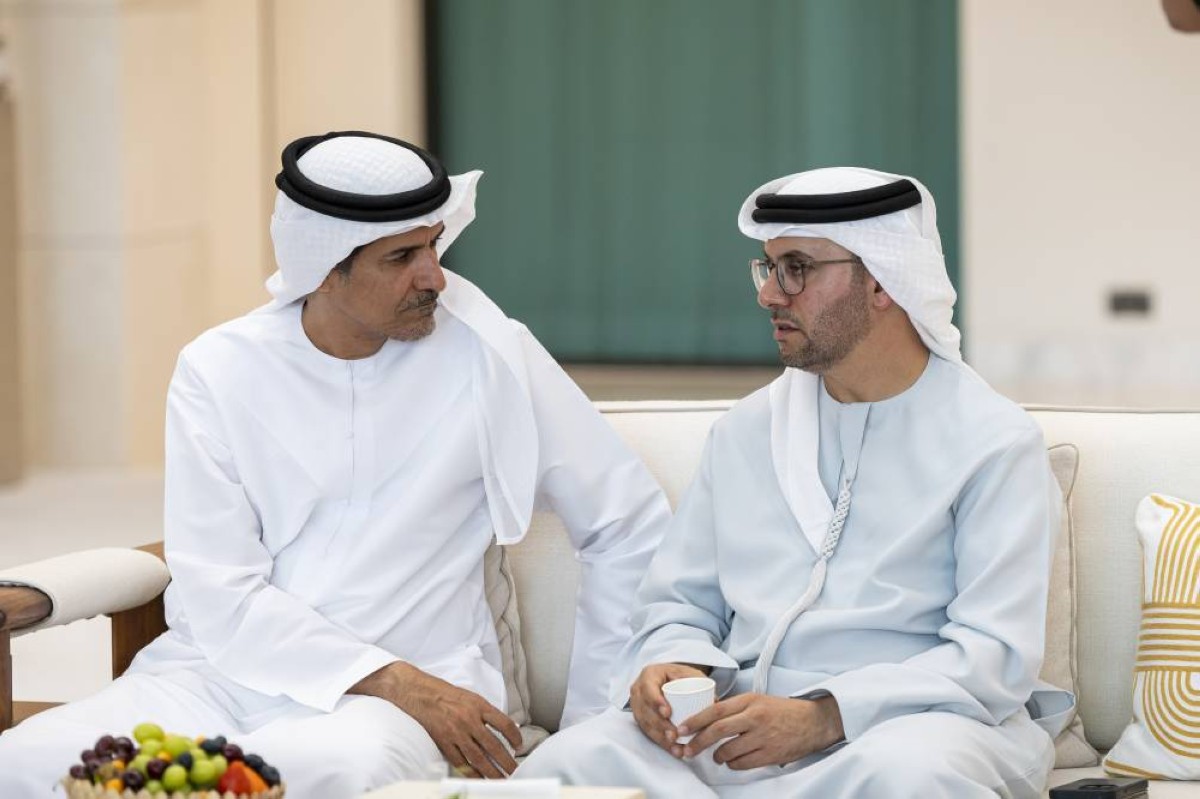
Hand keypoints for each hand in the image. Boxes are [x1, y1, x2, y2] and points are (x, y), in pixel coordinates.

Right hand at [349, 662, 521, 777]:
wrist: (419, 693)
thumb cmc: (445, 693)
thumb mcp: (471, 696)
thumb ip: (485, 712)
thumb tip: (502, 727)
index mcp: (479, 705)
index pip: (504, 723)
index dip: (515, 737)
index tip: (519, 745)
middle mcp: (469, 720)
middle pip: (494, 746)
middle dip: (506, 761)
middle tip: (514, 771)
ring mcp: (456, 733)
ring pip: (478, 758)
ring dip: (492, 771)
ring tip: (501, 779)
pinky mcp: (444, 742)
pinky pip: (460, 762)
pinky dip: (471, 772)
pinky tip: (479, 777)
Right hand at [629, 663, 710, 754]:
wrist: (669, 679)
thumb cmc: (680, 676)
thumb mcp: (689, 673)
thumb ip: (701, 683)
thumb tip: (715, 701)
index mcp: (649, 674)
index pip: (648, 688)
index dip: (656, 701)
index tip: (668, 713)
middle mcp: (639, 690)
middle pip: (646, 710)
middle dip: (660, 726)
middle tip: (674, 735)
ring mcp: (638, 706)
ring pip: (646, 724)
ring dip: (661, 738)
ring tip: (677, 747)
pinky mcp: (641, 719)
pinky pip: (649, 733)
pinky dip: (662, 743)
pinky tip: (673, 750)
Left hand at [677, 693, 843, 768]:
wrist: (813, 722)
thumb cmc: (782, 711)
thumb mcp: (758, 700)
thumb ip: (735, 708)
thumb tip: (706, 718)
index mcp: (750, 700)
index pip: (716, 710)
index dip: (695, 721)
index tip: (681, 729)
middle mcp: (755, 717)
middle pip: (718, 730)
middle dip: (697, 742)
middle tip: (686, 749)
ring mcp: (764, 736)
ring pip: (728, 750)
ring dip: (717, 755)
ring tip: (716, 755)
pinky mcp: (771, 754)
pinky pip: (742, 763)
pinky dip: (733, 764)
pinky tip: (733, 760)